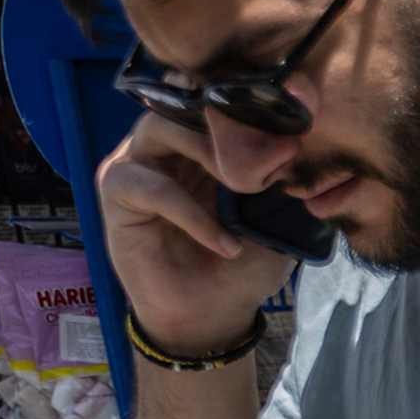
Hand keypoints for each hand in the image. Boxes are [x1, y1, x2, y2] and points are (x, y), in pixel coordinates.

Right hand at [94, 116, 290, 362]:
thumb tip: (303, 151)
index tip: (289, 121)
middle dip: (227, 124)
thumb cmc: (241, 266)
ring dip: (206, 153)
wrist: (211, 316)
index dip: (247, 106)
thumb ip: (283, 186)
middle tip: (267, 152)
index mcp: (202, 143)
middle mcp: (165, 144)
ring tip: (243, 189)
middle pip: (184, 102)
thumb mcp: (274, 222)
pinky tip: (226, 244)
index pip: (214, 102)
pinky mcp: (116, 192)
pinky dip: (192, 214)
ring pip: (161, 129)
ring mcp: (136, 163)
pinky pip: (153, 189)